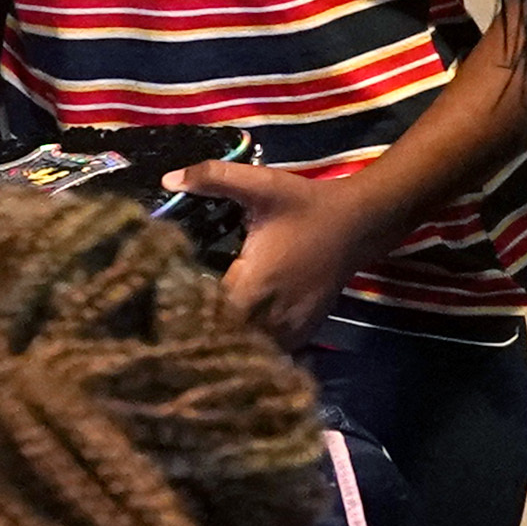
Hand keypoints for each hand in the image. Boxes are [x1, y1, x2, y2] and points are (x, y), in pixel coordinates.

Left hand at [180, 159, 396, 342]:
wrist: (358, 223)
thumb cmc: (306, 205)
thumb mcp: (261, 184)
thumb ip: (213, 177)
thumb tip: (168, 180)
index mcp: (255, 280)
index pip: (209, 312)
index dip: (186, 308)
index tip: (169, 297)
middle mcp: (272, 310)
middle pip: (228, 337)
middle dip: (205, 328)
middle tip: (180, 315)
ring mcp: (291, 323)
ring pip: (253, 348)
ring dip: (232, 340)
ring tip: (209, 327)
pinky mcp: (305, 327)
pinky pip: (276, 349)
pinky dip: (259, 344)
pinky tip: (244, 331)